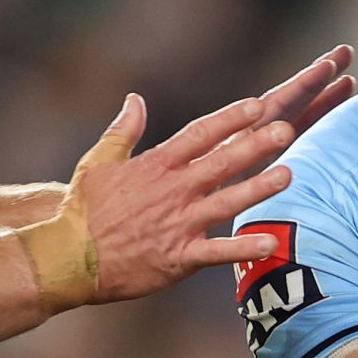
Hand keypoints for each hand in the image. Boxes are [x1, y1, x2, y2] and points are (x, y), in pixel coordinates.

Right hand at [38, 47, 352, 304]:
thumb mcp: (99, 162)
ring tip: (289, 175)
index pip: (199, 134)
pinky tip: (270, 244)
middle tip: (286, 129)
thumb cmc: (82, 211)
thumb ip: (123, 131)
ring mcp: (178, 224)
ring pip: (227, 202)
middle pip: (221, 162)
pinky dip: (243, 249)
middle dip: (256, 145)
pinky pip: (217, 253)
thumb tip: (135, 99)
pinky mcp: (179, 257)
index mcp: (156, 166)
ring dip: (259, 189)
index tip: (257, 105)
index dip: (230, 118)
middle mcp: (173, 190)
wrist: (69, 258)